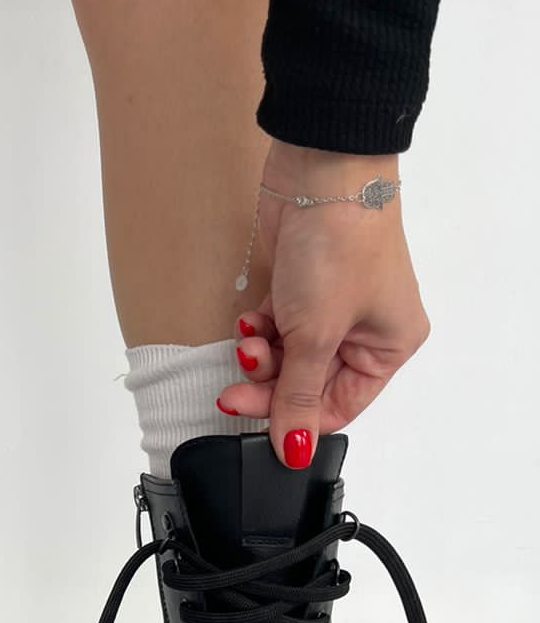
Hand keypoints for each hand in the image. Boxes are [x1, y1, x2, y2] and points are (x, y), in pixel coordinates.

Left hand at [219, 141, 430, 468]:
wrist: (319, 172)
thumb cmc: (340, 245)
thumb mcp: (317, 334)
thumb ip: (299, 396)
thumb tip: (295, 450)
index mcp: (389, 347)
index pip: (337, 408)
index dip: (295, 421)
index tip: (254, 422)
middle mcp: (364, 330)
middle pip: (306, 385)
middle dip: (269, 386)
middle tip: (233, 390)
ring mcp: (330, 309)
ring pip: (285, 359)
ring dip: (259, 358)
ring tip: (249, 340)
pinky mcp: (300, 289)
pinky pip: (275, 331)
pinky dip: (258, 331)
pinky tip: (251, 320)